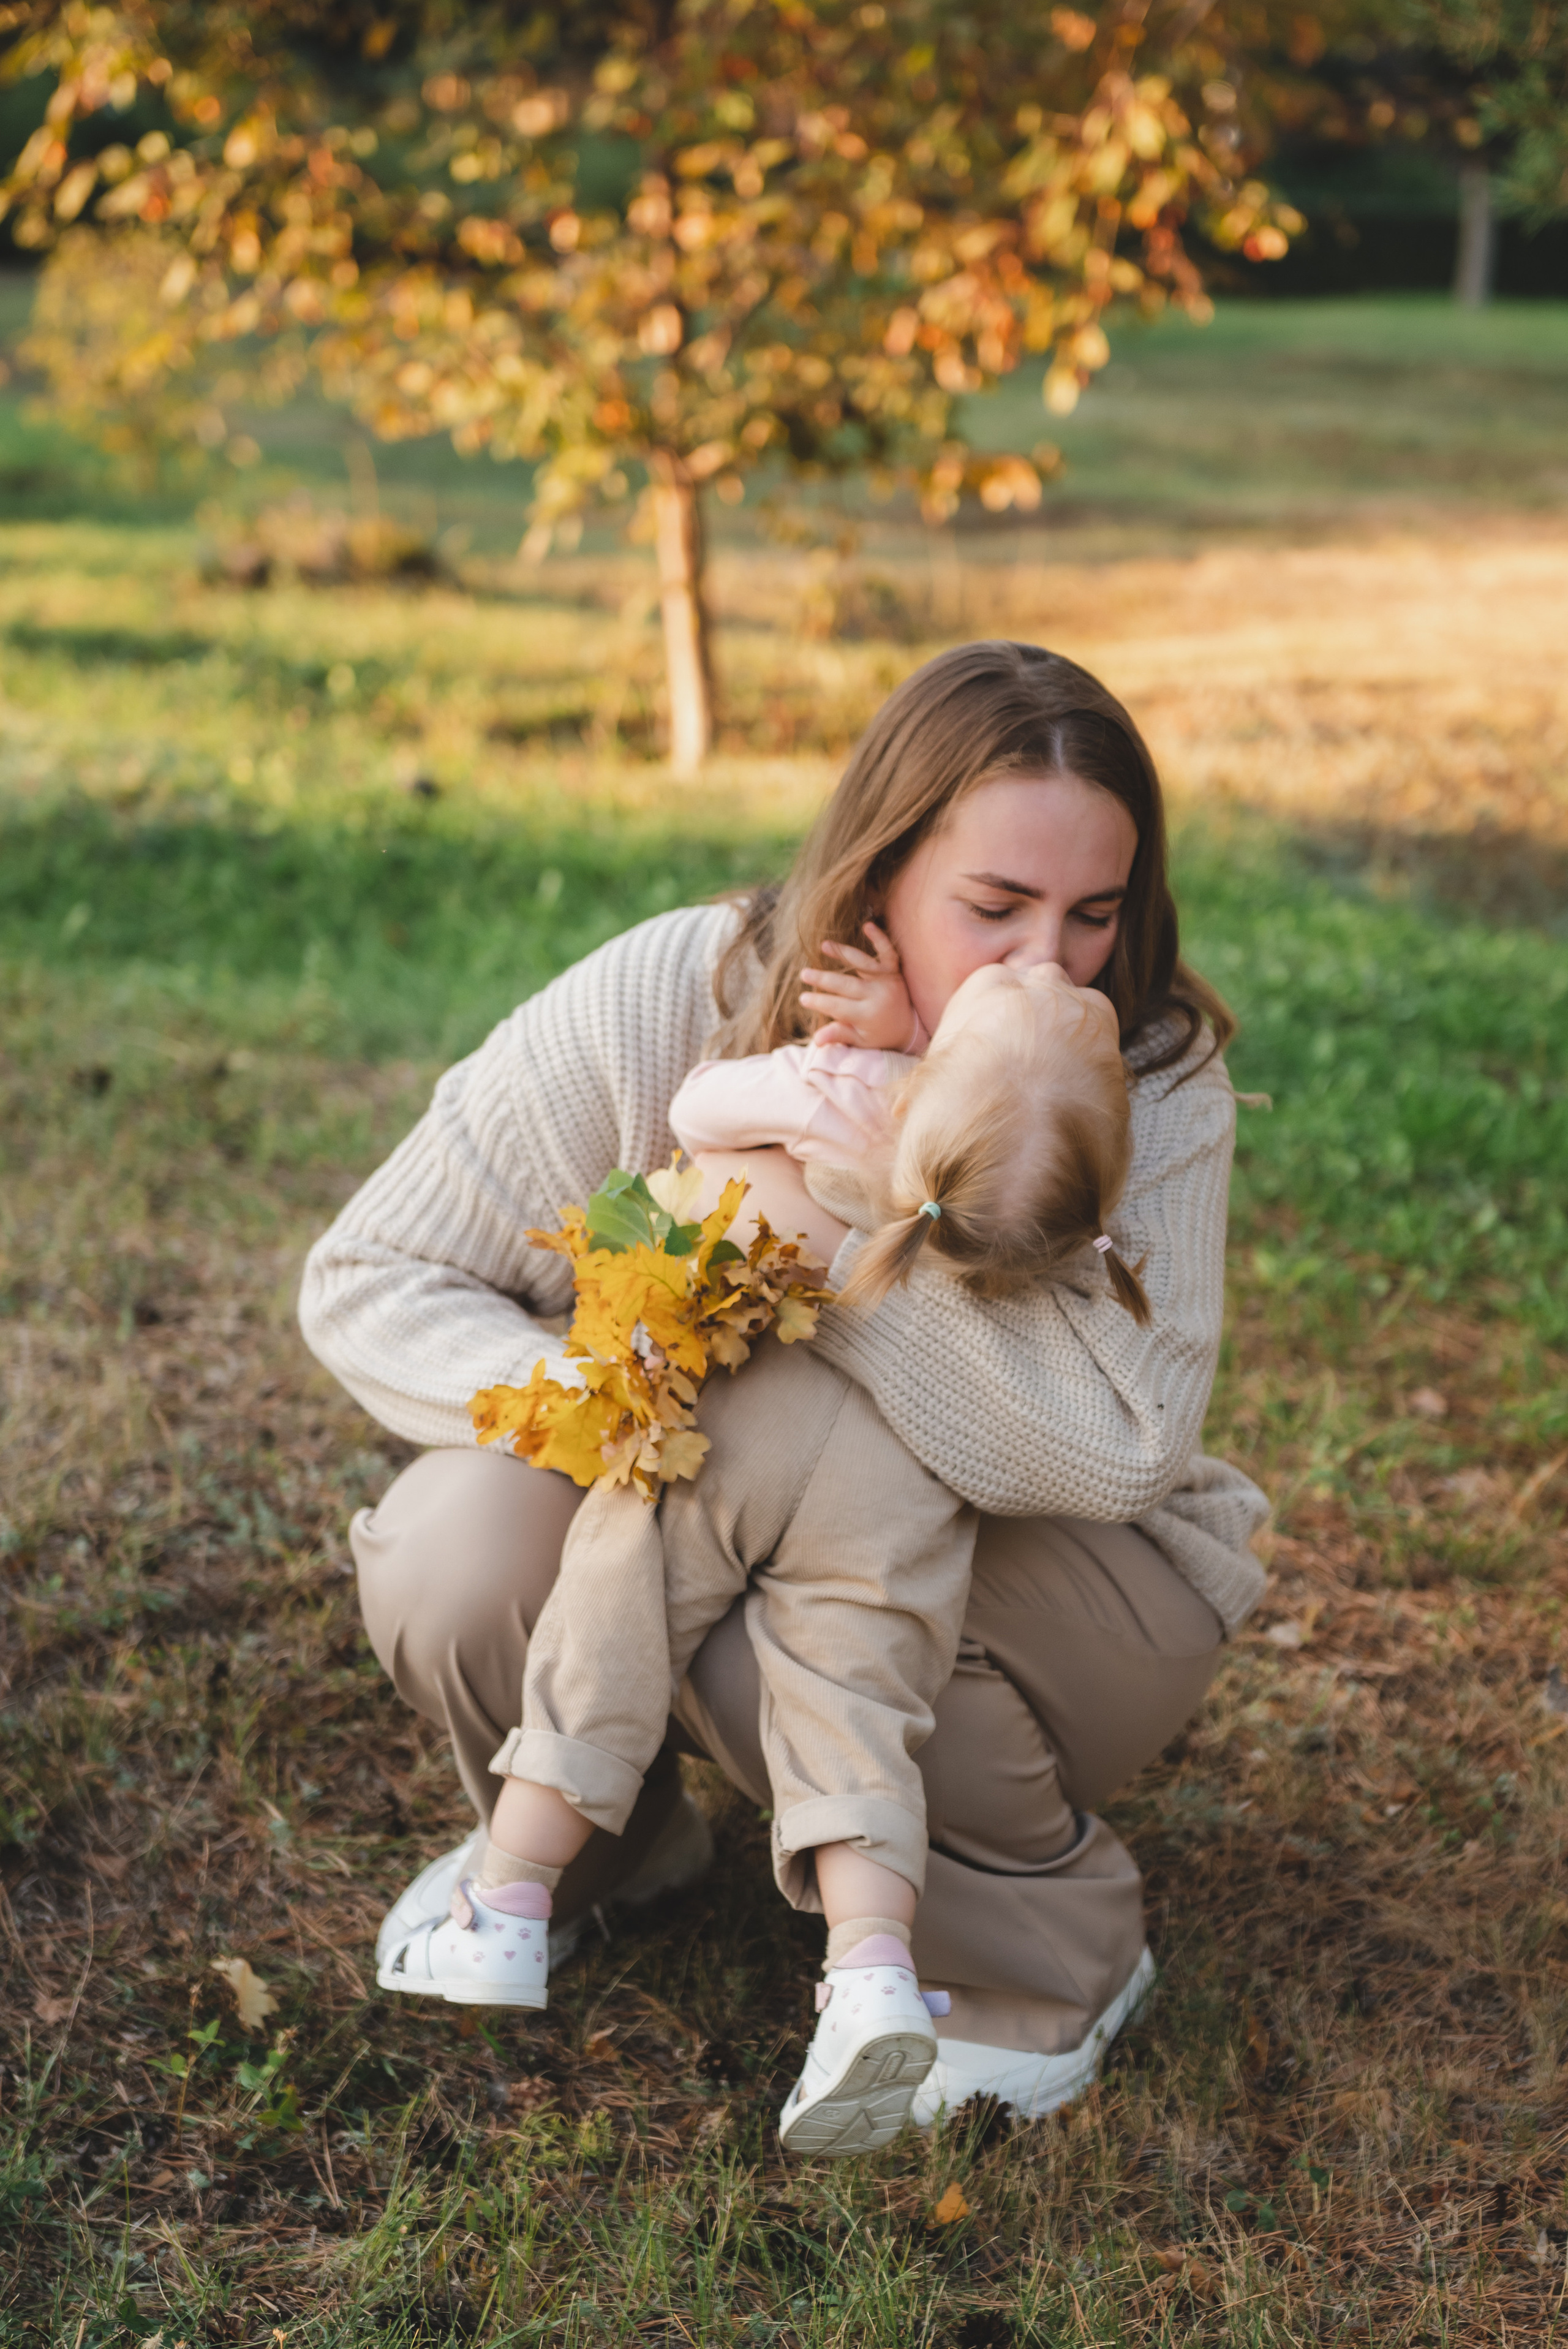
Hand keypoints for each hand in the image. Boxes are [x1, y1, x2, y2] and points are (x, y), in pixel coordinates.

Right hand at [799, 921, 925, 1051]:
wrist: (909, 1028)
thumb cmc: (879, 1034)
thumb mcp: (859, 1040)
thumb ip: (839, 1035)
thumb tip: (816, 1040)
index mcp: (867, 1015)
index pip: (838, 1007)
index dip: (819, 1002)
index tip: (803, 998)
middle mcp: (877, 996)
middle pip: (846, 985)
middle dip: (823, 979)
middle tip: (803, 974)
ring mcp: (886, 981)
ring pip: (862, 964)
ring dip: (842, 954)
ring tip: (824, 946)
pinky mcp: (894, 971)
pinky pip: (888, 953)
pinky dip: (879, 939)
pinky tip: (867, 925)